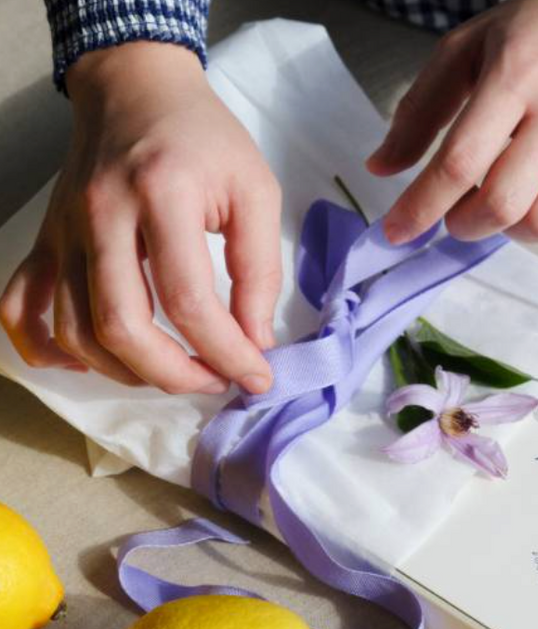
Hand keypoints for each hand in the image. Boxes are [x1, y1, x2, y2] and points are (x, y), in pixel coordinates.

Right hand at [0, 42, 280, 393]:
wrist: (134, 86)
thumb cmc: (203, 138)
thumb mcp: (255, 192)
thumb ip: (260, 271)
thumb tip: (255, 343)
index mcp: (160, 195)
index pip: (189, 302)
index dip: (228, 354)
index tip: (257, 375)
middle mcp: (101, 215)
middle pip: (121, 327)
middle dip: (175, 375)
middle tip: (215, 380)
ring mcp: (64, 230)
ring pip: (75, 331)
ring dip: (127, 372)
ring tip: (175, 371)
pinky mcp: (46, 240)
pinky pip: (23, 307)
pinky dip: (48, 350)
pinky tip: (93, 365)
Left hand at [367, 0, 537, 253]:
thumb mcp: (468, 50)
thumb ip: (421, 110)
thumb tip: (381, 167)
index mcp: (515, 74)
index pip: (459, 160)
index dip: (420, 207)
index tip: (397, 232)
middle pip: (503, 202)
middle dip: (467, 225)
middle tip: (460, 216)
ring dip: (518, 234)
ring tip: (512, 210)